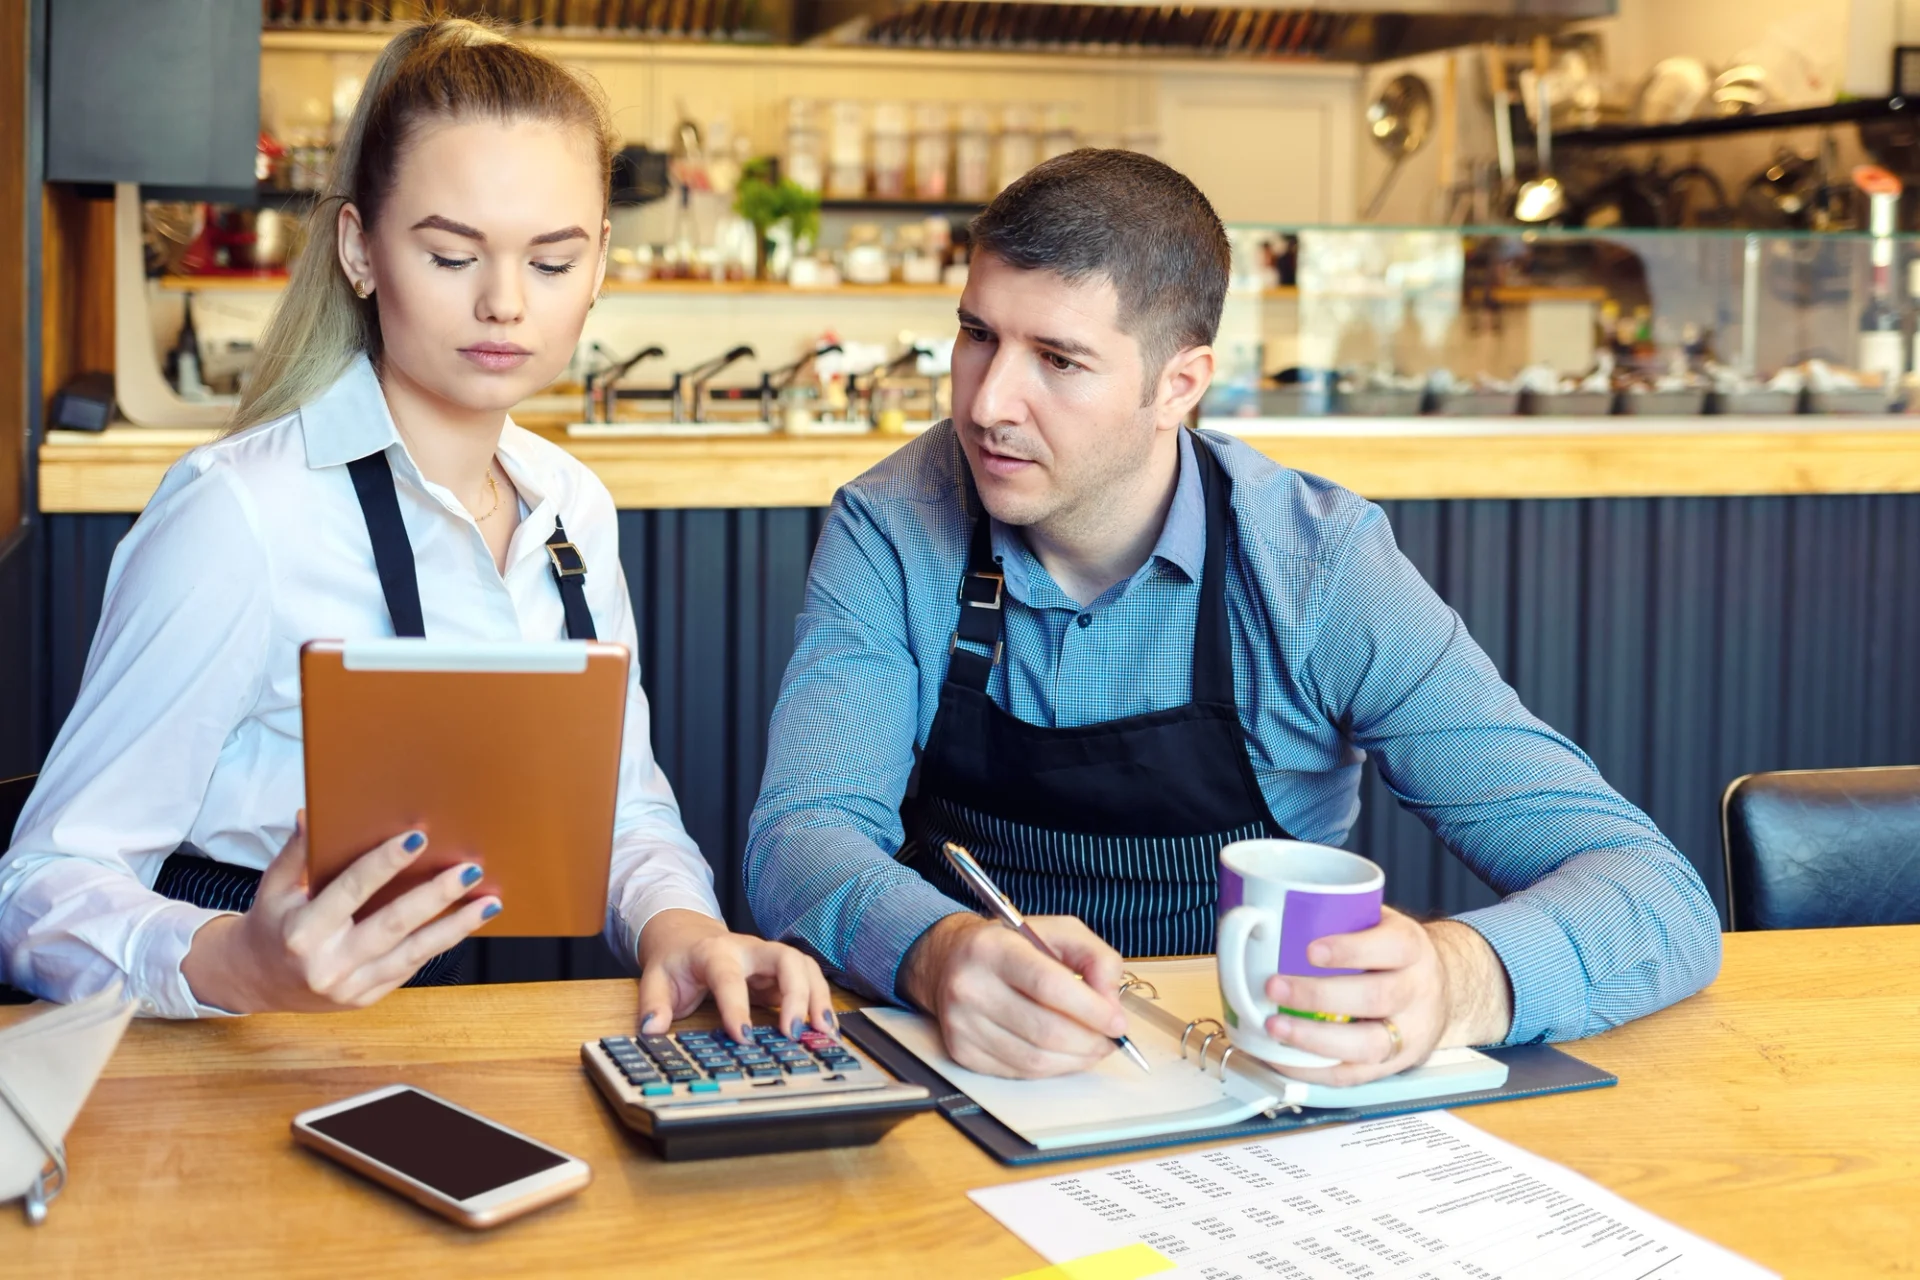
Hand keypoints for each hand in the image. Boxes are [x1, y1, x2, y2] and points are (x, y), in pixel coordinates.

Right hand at [181, 812, 498, 1012]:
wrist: (254, 980)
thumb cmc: (271, 923)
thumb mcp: (274, 886)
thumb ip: (296, 853)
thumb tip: (311, 813)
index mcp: (302, 931)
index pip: (351, 890)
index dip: (385, 863)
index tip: (418, 838)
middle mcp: (327, 963)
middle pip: (393, 924)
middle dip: (437, 895)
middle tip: (471, 870)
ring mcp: (349, 986)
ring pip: (413, 953)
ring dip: (456, 926)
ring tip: (489, 903)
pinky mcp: (365, 999)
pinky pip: (409, 968)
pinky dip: (439, 944)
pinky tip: (465, 923)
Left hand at [634, 909, 832, 1043]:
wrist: (689, 937)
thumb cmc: (676, 962)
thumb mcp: (655, 978)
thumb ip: (653, 1004)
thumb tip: (651, 1029)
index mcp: (715, 952)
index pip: (729, 977)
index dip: (737, 1007)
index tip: (744, 1038)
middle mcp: (750, 950)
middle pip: (785, 959)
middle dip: (795, 995)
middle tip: (793, 1032)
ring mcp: (769, 959)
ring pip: (805, 966)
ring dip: (818, 997)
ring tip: (825, 1032)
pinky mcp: (781, 972)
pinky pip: (809, 980)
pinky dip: (821, 1001)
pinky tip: (826, 1028)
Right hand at [900, 913, 1127, 1078]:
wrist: (949, 961)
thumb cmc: (1010, 946)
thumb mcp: (1057, 932)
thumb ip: (1095, 957)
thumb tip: (1111, 1001)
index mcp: (993, 948)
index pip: (1048, 985)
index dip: (1090, 1009)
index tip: (1117, 1023)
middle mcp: (970, 986)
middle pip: (1045, 1030)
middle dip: (1090, 1041)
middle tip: (1111, 1039)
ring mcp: (962, 1024)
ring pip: (1035, 1059)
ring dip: (1076, 1060)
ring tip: (1093, 1047)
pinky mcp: (962, 1052)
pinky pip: (1019, 1071)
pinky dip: (1052, 1068)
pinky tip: (1063, 1053)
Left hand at [1258, 909, 1512, 1086]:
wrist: (1438, 990)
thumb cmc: (1391, 953)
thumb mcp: (1377, 922)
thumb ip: (1337, 918)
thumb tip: (1263, 914)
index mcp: (1410, 947)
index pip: (1391, 947)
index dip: (1351, 950)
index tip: (1310, 949)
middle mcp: (1416, 991)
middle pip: (1376, 998)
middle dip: (1319, 996)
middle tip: (1274, 987)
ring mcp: (1409, 1033)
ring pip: (1367, 1044)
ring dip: (1313, 1039)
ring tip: (1274, 1027)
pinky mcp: (1392, 1065)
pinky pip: (1353, 1076)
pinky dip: (1313, 1070)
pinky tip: (1283, 1058)